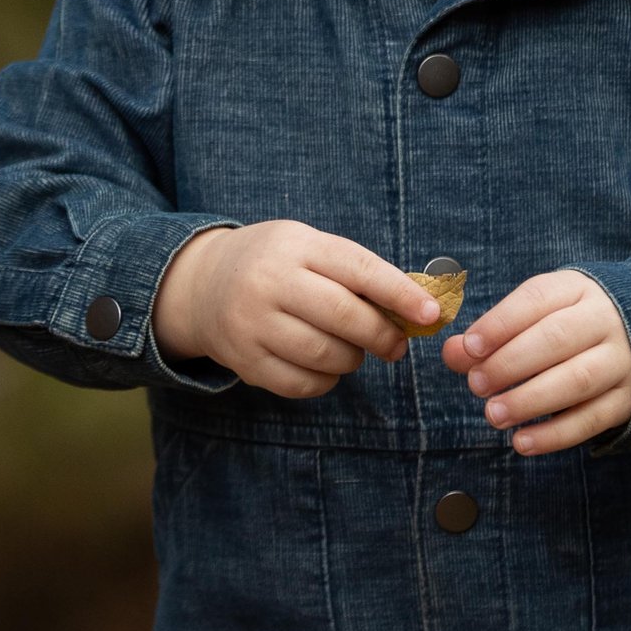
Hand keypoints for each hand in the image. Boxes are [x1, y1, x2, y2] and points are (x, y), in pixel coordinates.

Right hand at [152, 222, 444, 398]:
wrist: (200, 283)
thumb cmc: (275, 265)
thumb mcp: (308, 247)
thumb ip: (355, 273)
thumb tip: (415, 310)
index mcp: (295, 246)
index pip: (358, 269)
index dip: (400, 293)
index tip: (430, 313)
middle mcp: (269, 282)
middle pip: (343, 316)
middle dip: (382, 335)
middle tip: (397, 345)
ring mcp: (251, 323)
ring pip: (324, 354)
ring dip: (352, 359)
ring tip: (352, 351)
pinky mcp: (243, 361)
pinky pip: (301, 384)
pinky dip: (325, 381)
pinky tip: (324, 368)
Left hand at [445, 268, 630, 453]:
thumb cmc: (569, 323)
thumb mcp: (535, 315)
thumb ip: (491, 334)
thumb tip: (454, 353)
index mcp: (576, 290)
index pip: (537, 299)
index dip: (500, 323)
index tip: (469, 347)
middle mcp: (604, 320)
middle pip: (558, 338)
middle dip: (511, 363)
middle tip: (476, 384)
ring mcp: (621, 360)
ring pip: (578, 379)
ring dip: (530, 400)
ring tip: (494, 414)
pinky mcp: (627, 398)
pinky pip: (592, 419)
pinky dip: (555, 434)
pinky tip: (522, 442)